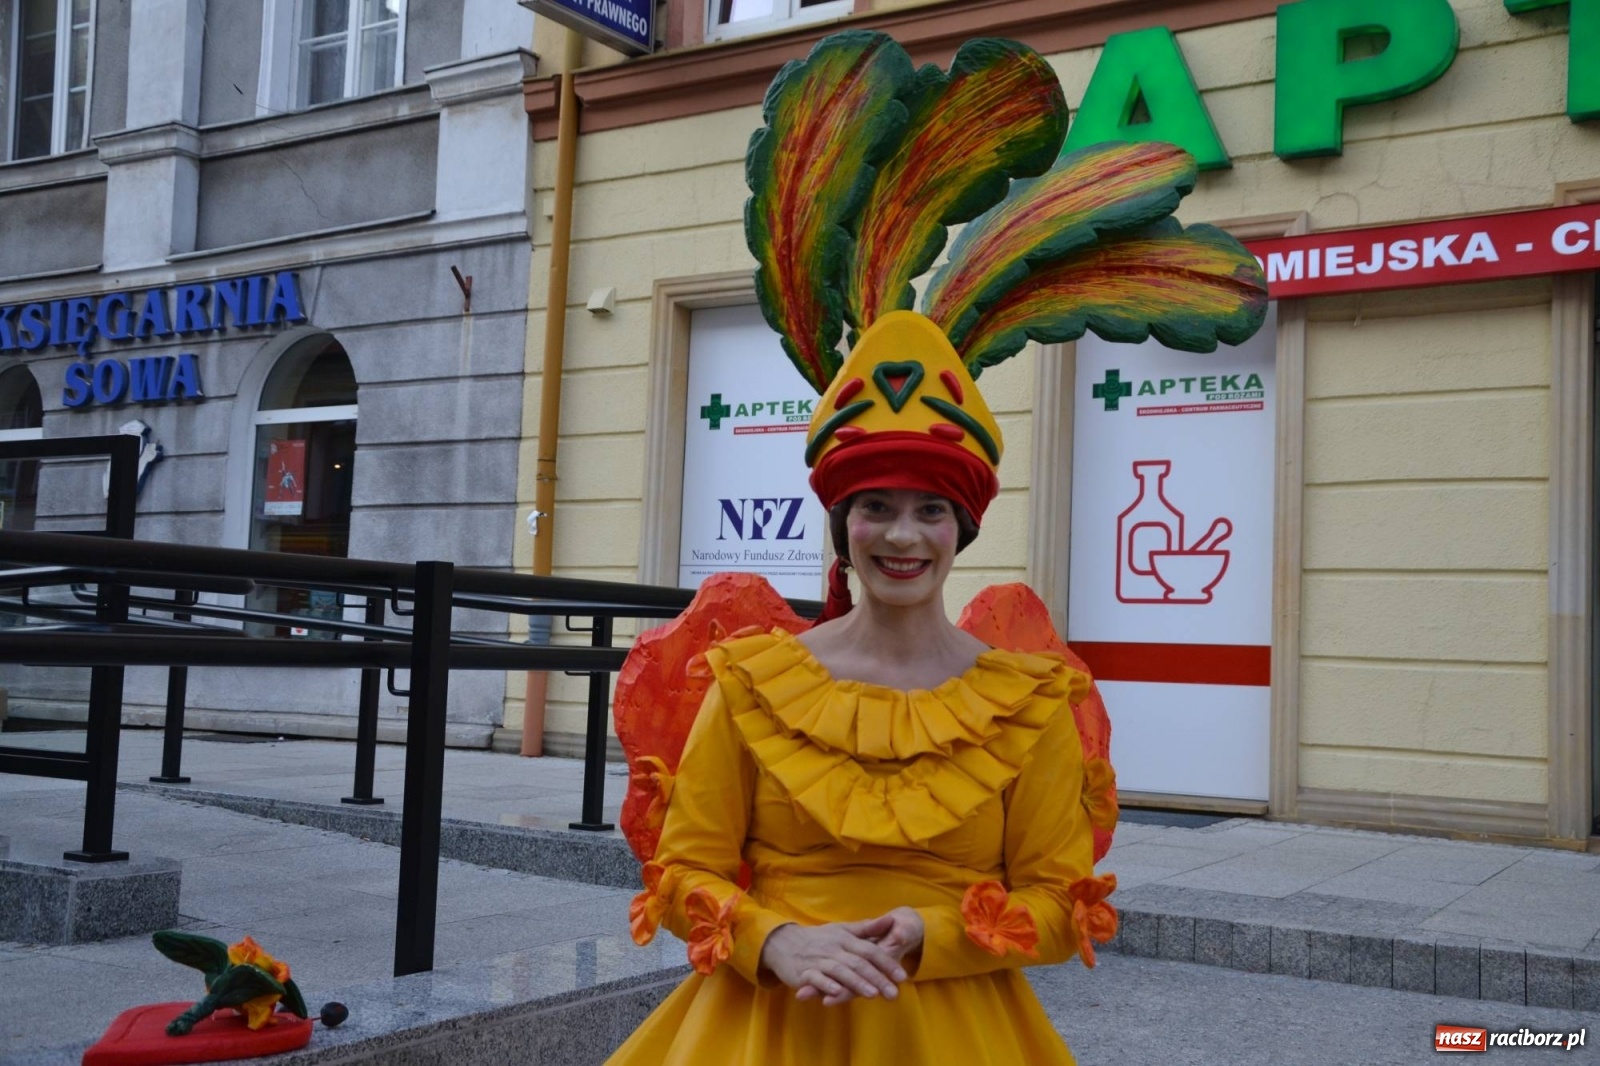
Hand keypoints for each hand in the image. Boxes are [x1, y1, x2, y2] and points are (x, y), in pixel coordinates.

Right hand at [793, 907, 925, 1004]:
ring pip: (840, 971)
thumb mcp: (843, 930)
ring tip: (873, 994)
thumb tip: (891, 919)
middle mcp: (833, 948)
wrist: (783, 942)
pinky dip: (825, 985)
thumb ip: (868, 929)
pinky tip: (836, 992)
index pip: (870, 950)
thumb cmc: (819, 938)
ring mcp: (818, 960)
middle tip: (894, 993)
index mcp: (845, 938)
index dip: (886, 963)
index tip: (902, 976)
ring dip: (856, 982)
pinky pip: (815, 978)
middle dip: (877, 978)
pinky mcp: (803, 973)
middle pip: (858, 963)